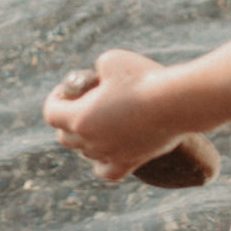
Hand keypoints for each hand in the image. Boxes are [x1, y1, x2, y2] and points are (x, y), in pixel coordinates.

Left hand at [43, 50, 179, 181]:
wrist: (179, 101)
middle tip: (87, 102)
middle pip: (65, 136)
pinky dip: (103, 162)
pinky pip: (106, 171)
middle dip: (69, 118)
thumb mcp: (113, 59)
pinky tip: (110, 150)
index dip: (56, 98)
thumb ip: (97, 68)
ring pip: (85, 151)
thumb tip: (99, 75)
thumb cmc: (146, 77)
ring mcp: (109, 154)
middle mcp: (90, 141)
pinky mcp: (131, 161)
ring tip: (106, 119)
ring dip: (88, 136)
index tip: (69, 88)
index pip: (50, 113)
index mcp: (79, 118)